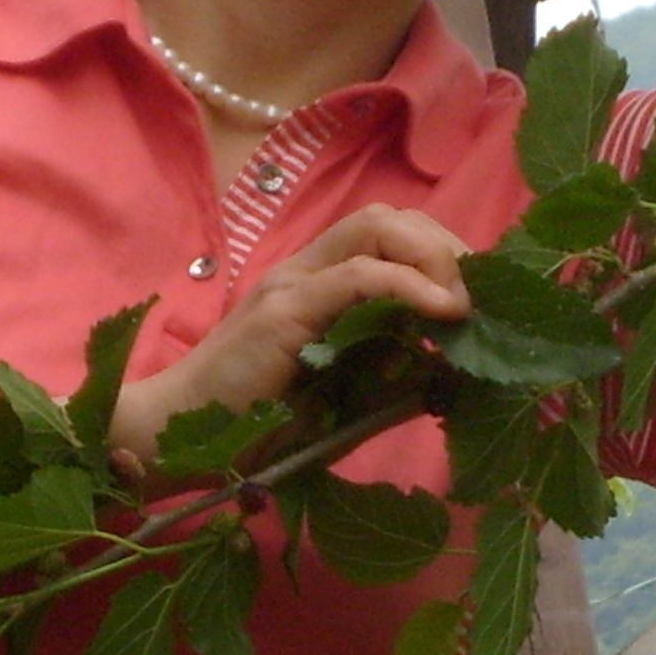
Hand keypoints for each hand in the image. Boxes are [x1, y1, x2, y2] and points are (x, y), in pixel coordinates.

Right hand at [106, 204, 472, 459]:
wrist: (172, 437)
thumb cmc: (247, 426)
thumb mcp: (336, 401)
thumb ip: (386, 382)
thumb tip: (453, 377)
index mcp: (314, 283)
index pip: (387, 232)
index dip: (440, 251)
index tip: (479, 295)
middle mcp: (303, 269)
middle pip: (388, 217)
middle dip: (447, 246)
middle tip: (483, 295)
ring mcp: (291, 284)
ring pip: (377, 227)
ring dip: (435, 256)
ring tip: (465, 302)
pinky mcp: (284, 310)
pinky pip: (357, 276)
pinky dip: (409, 285)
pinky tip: (443, 312)